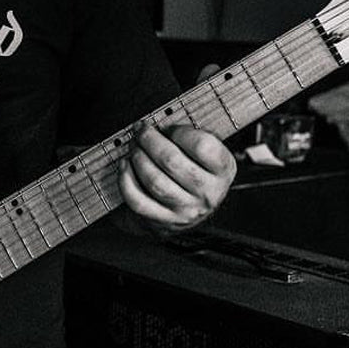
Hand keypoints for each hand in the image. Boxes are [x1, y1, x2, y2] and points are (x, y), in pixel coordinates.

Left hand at [119, 124, 235, 231]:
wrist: (192, 212)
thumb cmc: (196, 170)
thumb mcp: (206, 154)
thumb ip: (190, 137)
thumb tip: (157, 126)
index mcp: (223, 170)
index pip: (202, 146)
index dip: (180, 132)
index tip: (169, 128)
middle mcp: (208, 193)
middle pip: (172, 162)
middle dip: (150, 140)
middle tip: (141, 131)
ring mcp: (186, 210)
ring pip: (155, 181)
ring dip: (138, 158)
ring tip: (133, 147)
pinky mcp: (164, 221)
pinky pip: (138, 201)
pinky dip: (126, 181)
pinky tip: (125, 166)